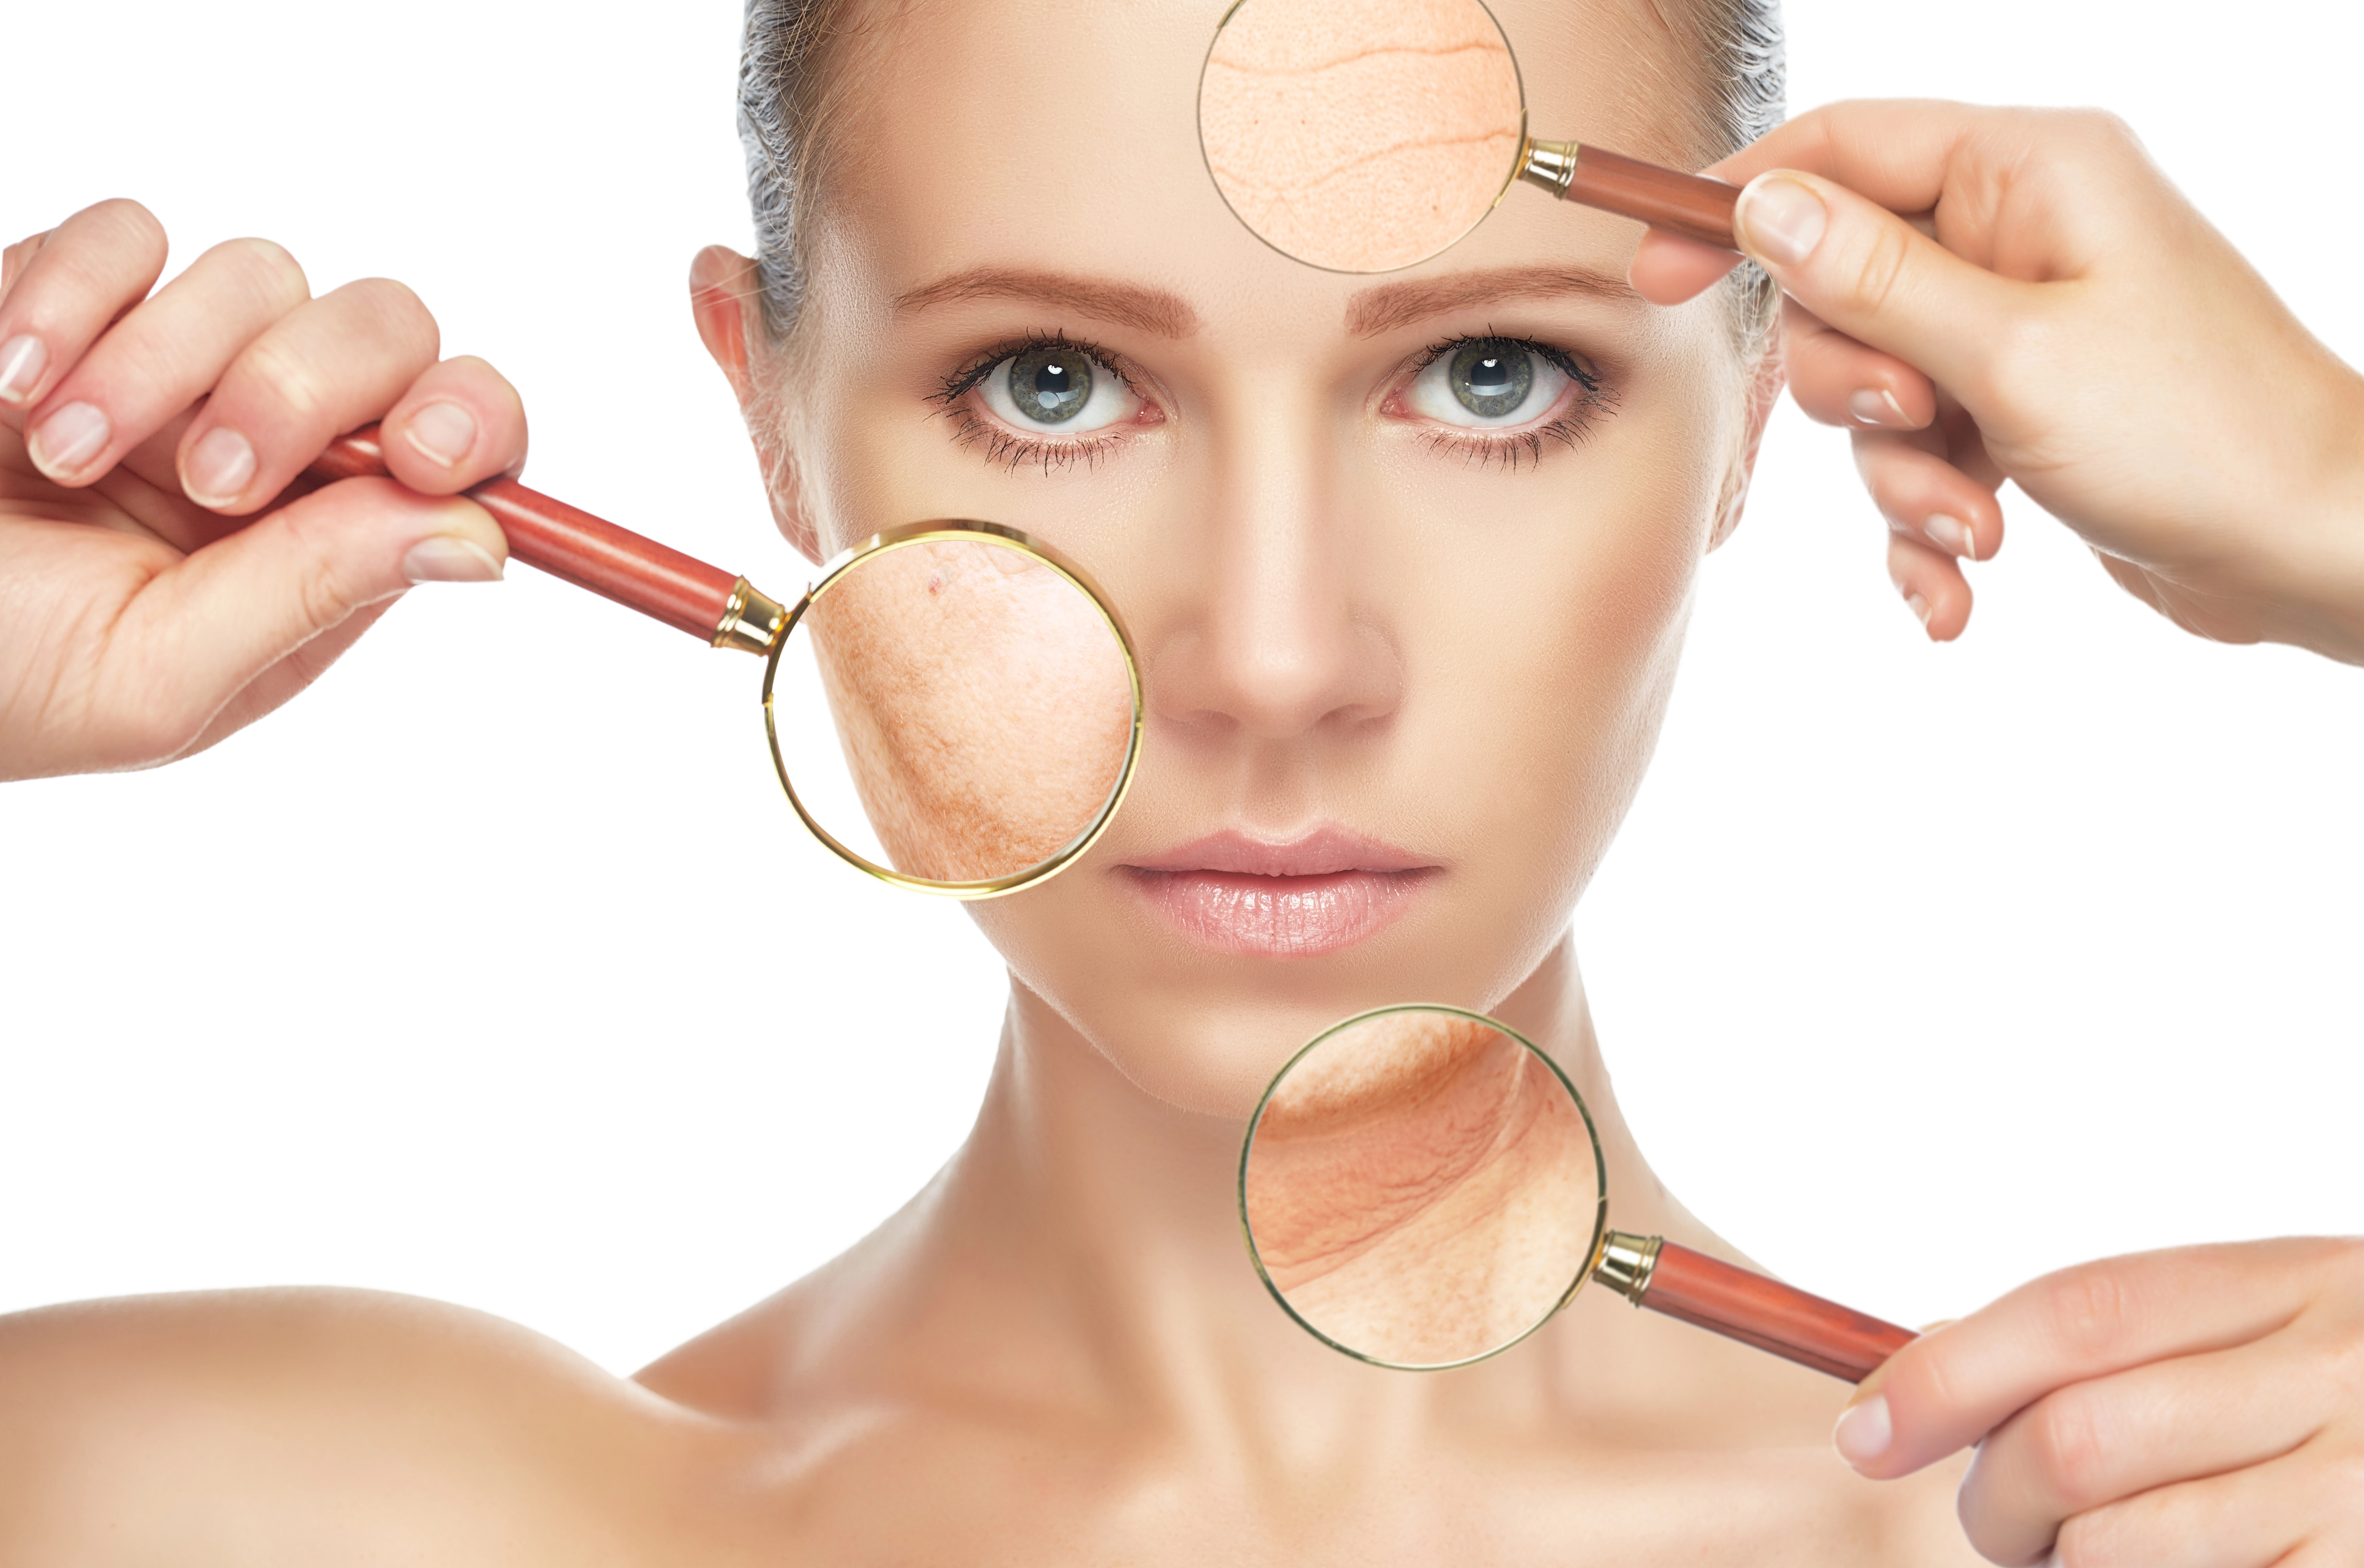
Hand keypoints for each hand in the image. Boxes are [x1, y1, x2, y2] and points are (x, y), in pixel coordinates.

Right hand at [0, 199, 526, 780]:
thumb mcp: (158, 673)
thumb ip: (317, 594)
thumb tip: (482, 540)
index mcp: (324, 545)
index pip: (466, 440)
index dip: (473, 422)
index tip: (423, 448)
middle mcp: (274, 444)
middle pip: (384, 331)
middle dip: (302, 389)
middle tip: (206, 481)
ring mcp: (176, 364)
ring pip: (259, 274)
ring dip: (157, 364)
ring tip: (58, 457)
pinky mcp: (72, 299)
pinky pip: (126, 234)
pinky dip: (66, 295)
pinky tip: (5, 385)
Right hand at [1631, 101, 2363, 657]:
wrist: (2315, 550)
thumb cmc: (2202, 437)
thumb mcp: (2012, 354)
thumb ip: (1875, 280)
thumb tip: (1764, 208)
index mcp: (2029, 175)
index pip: (1839, 150)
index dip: (1736, 205)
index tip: (1657, 271)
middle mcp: (2020, 237)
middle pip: (1843, 287)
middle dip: (1859, 389)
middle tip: (1917, 425)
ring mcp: (2022, 327)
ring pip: (1877, 390)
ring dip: (1904, 478)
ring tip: (1974, 527)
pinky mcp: (2023, 414)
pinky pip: (1922, 457)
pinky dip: (1928, 526)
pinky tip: (1963, 585)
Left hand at [1835, 1239, 2363, 1566]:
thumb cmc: (2362, 1397)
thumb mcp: (2271, 1325)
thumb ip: (2128, 1343)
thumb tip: (1933, 1370)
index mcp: (2296, 1289)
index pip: (2076, 1314)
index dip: (1945, 1372)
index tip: (1866, 1428)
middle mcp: (2338, 1382)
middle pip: (2079, 1437)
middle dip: (1999, 1495)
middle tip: (2000, 1519)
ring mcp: (2361, 1497)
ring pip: (2121, 1548)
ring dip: (2064, 1566)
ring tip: (2085, 1555)